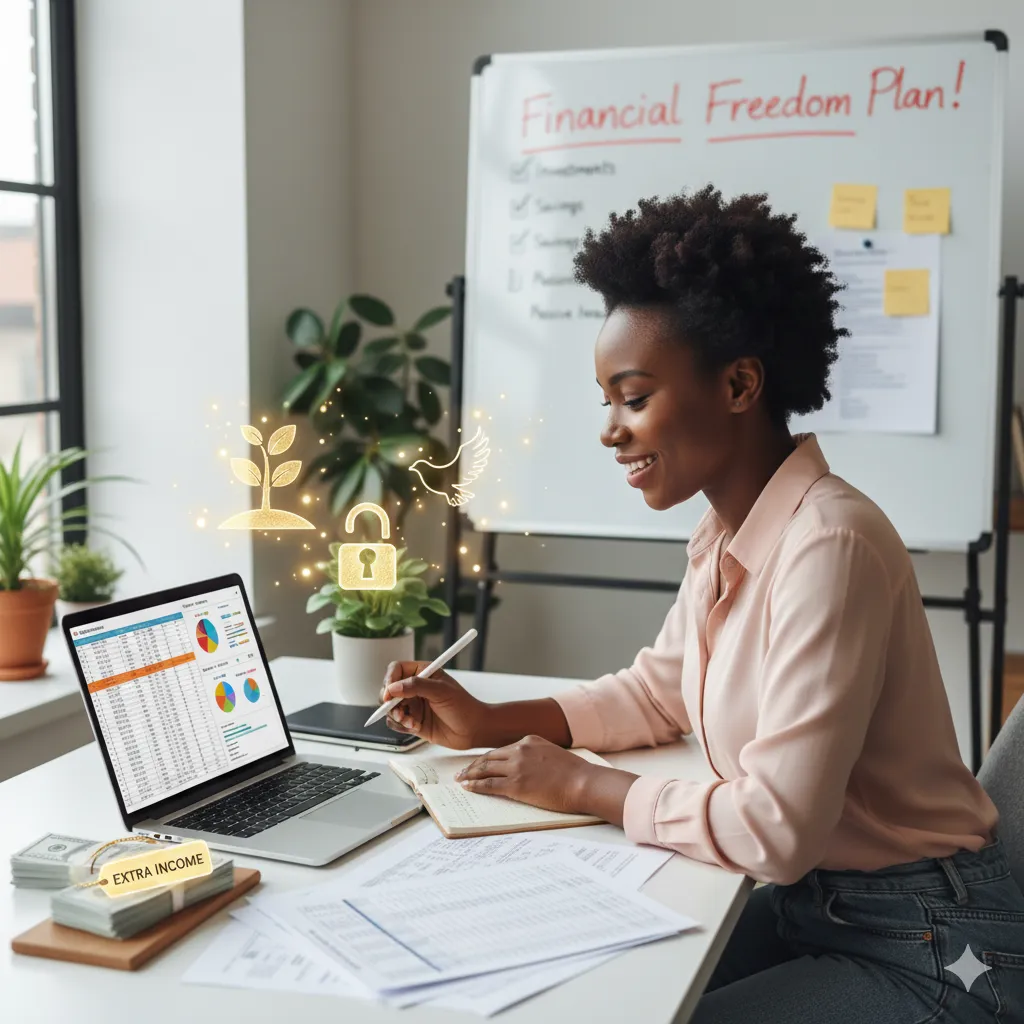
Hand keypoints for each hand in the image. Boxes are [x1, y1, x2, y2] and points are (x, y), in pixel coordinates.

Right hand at [380, 661, 491, 749]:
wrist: (473, 730)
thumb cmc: (464, 706)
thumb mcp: (441, 691)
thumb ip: (416, 686)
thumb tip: (393, 688)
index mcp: (423, 672)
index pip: (396, 670)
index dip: (389, 680)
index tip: (388, 694)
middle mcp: (415, 687)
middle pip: (388, 690)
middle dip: (390, 702)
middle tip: (399, 711)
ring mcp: (414, 704)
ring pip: (390, 708)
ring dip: (397, 716)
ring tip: (411, 722)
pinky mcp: (413, 721)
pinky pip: (396, 722)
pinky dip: (402, 726)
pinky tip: (415, 727)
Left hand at [455, 735, 636, 821]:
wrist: (584, 782)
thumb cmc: (575, 773)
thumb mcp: (553, 753)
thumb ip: (536, 755)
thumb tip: (526, 766)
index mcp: (529, 741)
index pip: (501, 750)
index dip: (487, 758)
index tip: (479, 763)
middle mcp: (520, 750)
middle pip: (489, 757)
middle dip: (473, 765)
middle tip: (461, 772)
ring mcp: (517, 767)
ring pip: (485, 769)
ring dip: (469, 774)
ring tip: (460, 780)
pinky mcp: (516, 784)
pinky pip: (489, 785)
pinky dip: (475, 786)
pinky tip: (468, 788)